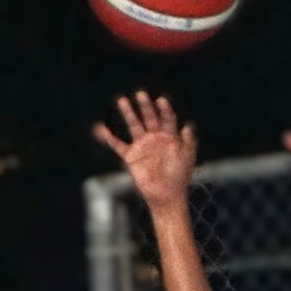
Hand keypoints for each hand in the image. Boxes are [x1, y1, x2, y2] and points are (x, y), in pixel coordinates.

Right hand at [93, 93, 197, 210]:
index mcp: (169, 136)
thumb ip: (189, 142)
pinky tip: (101, 129)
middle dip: (145, 106)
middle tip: (141, 94)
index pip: (167, 118)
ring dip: (128, 113)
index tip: (161, 101)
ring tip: (122, 100)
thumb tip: (187, 126)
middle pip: (149, 117)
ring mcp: (142, 146)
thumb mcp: (187, 158)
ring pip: (134, 125)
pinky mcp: (131, 157)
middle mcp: (154, 137)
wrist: (167, 196)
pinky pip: (119, 146)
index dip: (164, 109)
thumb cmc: (179, 177)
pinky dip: (110, 138)